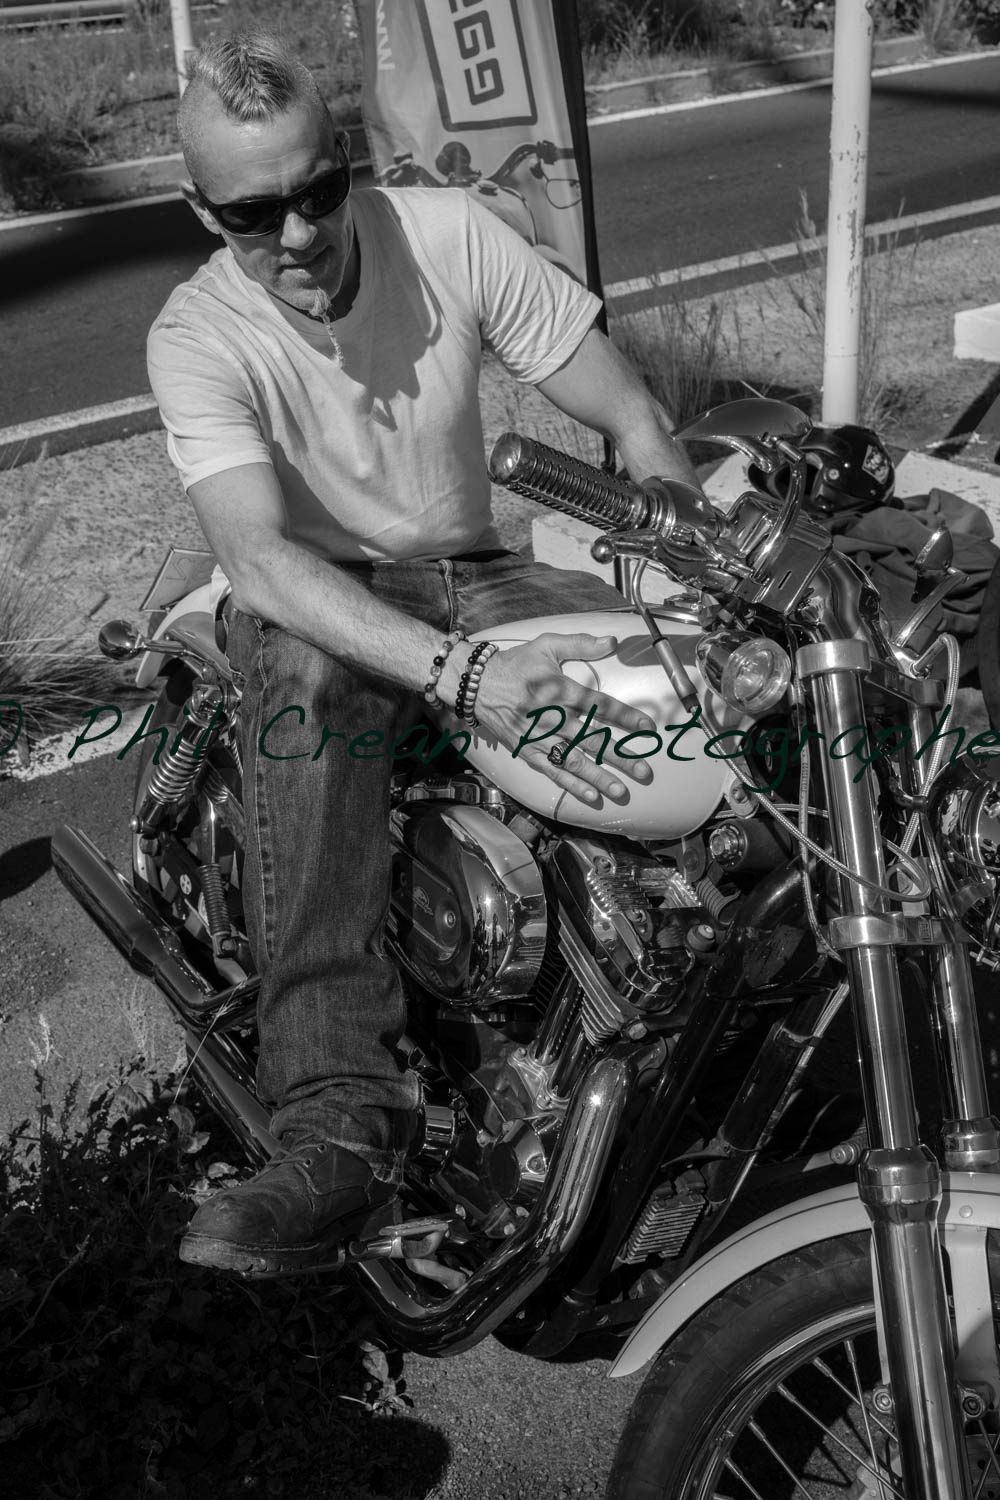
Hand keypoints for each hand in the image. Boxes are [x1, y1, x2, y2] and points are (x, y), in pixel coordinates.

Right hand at [468, 633, 656, 805]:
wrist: (476, 684)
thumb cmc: (516, 664)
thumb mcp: (547, 645)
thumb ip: (581, 644)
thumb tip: (612, 641)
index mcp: (560, 690)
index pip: (599, 705)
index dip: (625, 717)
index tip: (647, 728)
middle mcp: (551, 716)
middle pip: (591, 740)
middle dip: (619, 757)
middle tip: (644, 771)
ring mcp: (538, 737)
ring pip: (573, 760)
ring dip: (598, 777)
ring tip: (621, 791)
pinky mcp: (527, 751)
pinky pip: (552, 770)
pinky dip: (571, 784)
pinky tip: (590, 795)